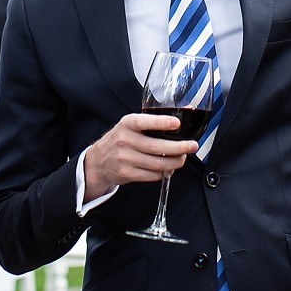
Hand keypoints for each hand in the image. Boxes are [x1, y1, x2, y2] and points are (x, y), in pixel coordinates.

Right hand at [81, 112, 195, 200]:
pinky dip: (164, 173)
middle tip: (192, 146)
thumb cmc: (120, 140)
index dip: (161, 123)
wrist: (99, 161)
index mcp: (127, 124)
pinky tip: (168, 168)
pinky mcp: (127, 174)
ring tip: (182, 159)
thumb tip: (183, 115)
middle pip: (157, 147)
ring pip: (157, 163)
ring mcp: (125, 159)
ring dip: (175, 163)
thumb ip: (152, 122)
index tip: (177, 123)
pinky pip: (152, 175)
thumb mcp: (130, 125)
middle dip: (179, 148)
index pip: (145, 122)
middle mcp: (125, 140)